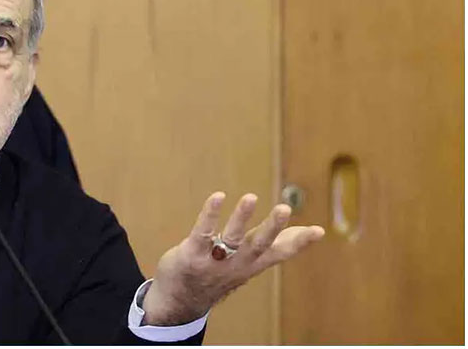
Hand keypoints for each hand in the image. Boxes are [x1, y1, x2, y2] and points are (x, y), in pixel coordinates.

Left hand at [140, 192, 324, 324]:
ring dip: (241, 218)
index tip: (318, 231)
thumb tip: (310, 232)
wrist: (180, 300)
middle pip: (257, 245)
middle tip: (285, 209)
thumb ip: (274, 245)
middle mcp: (236, 264)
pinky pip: (202, 232)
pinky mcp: (192, 253)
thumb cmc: (219, 273)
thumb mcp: (250, 263)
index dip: (299, 243)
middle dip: (272, 228)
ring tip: (251, 197)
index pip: (279, 254)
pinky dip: (210, 214)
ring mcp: (214, 260)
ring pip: (231, 238)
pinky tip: (218, 197)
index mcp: (252, 264)